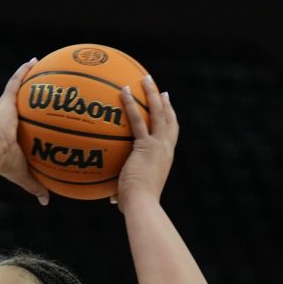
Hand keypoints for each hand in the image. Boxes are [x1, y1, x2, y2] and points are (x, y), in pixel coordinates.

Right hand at [0, 59, 49, 204]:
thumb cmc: (3, 164)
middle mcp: (7, 119)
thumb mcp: (24, 174)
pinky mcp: (5, 101)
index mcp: (10, 135)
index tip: (40, 114)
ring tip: (40, 65)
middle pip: (21, 103)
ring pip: (18, 89)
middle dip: (31, 95)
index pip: (22, 124)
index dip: (31, 118)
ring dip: (28, 77)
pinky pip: (16, 82)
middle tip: (44, 87)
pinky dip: (23, 71)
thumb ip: (36, 186)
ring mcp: (5, 108)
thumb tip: (46, 202)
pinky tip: (34, 60)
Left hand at [112, 74, 177, 209]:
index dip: (170, 120)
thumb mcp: (130, 196)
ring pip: (158, 113)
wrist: (142, 204)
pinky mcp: (146, 145)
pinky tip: (123, 90)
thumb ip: (122, 192)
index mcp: (164, 158)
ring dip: (152, 93)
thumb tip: (112, 198)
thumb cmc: (136, 206)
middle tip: (161, 89)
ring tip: (145, 77)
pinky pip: (137, 120)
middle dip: (165, 103)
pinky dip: (131, 104)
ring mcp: (158, 145)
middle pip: (169, 119)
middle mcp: (166, 149)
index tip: (167, 107)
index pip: (170, 135)